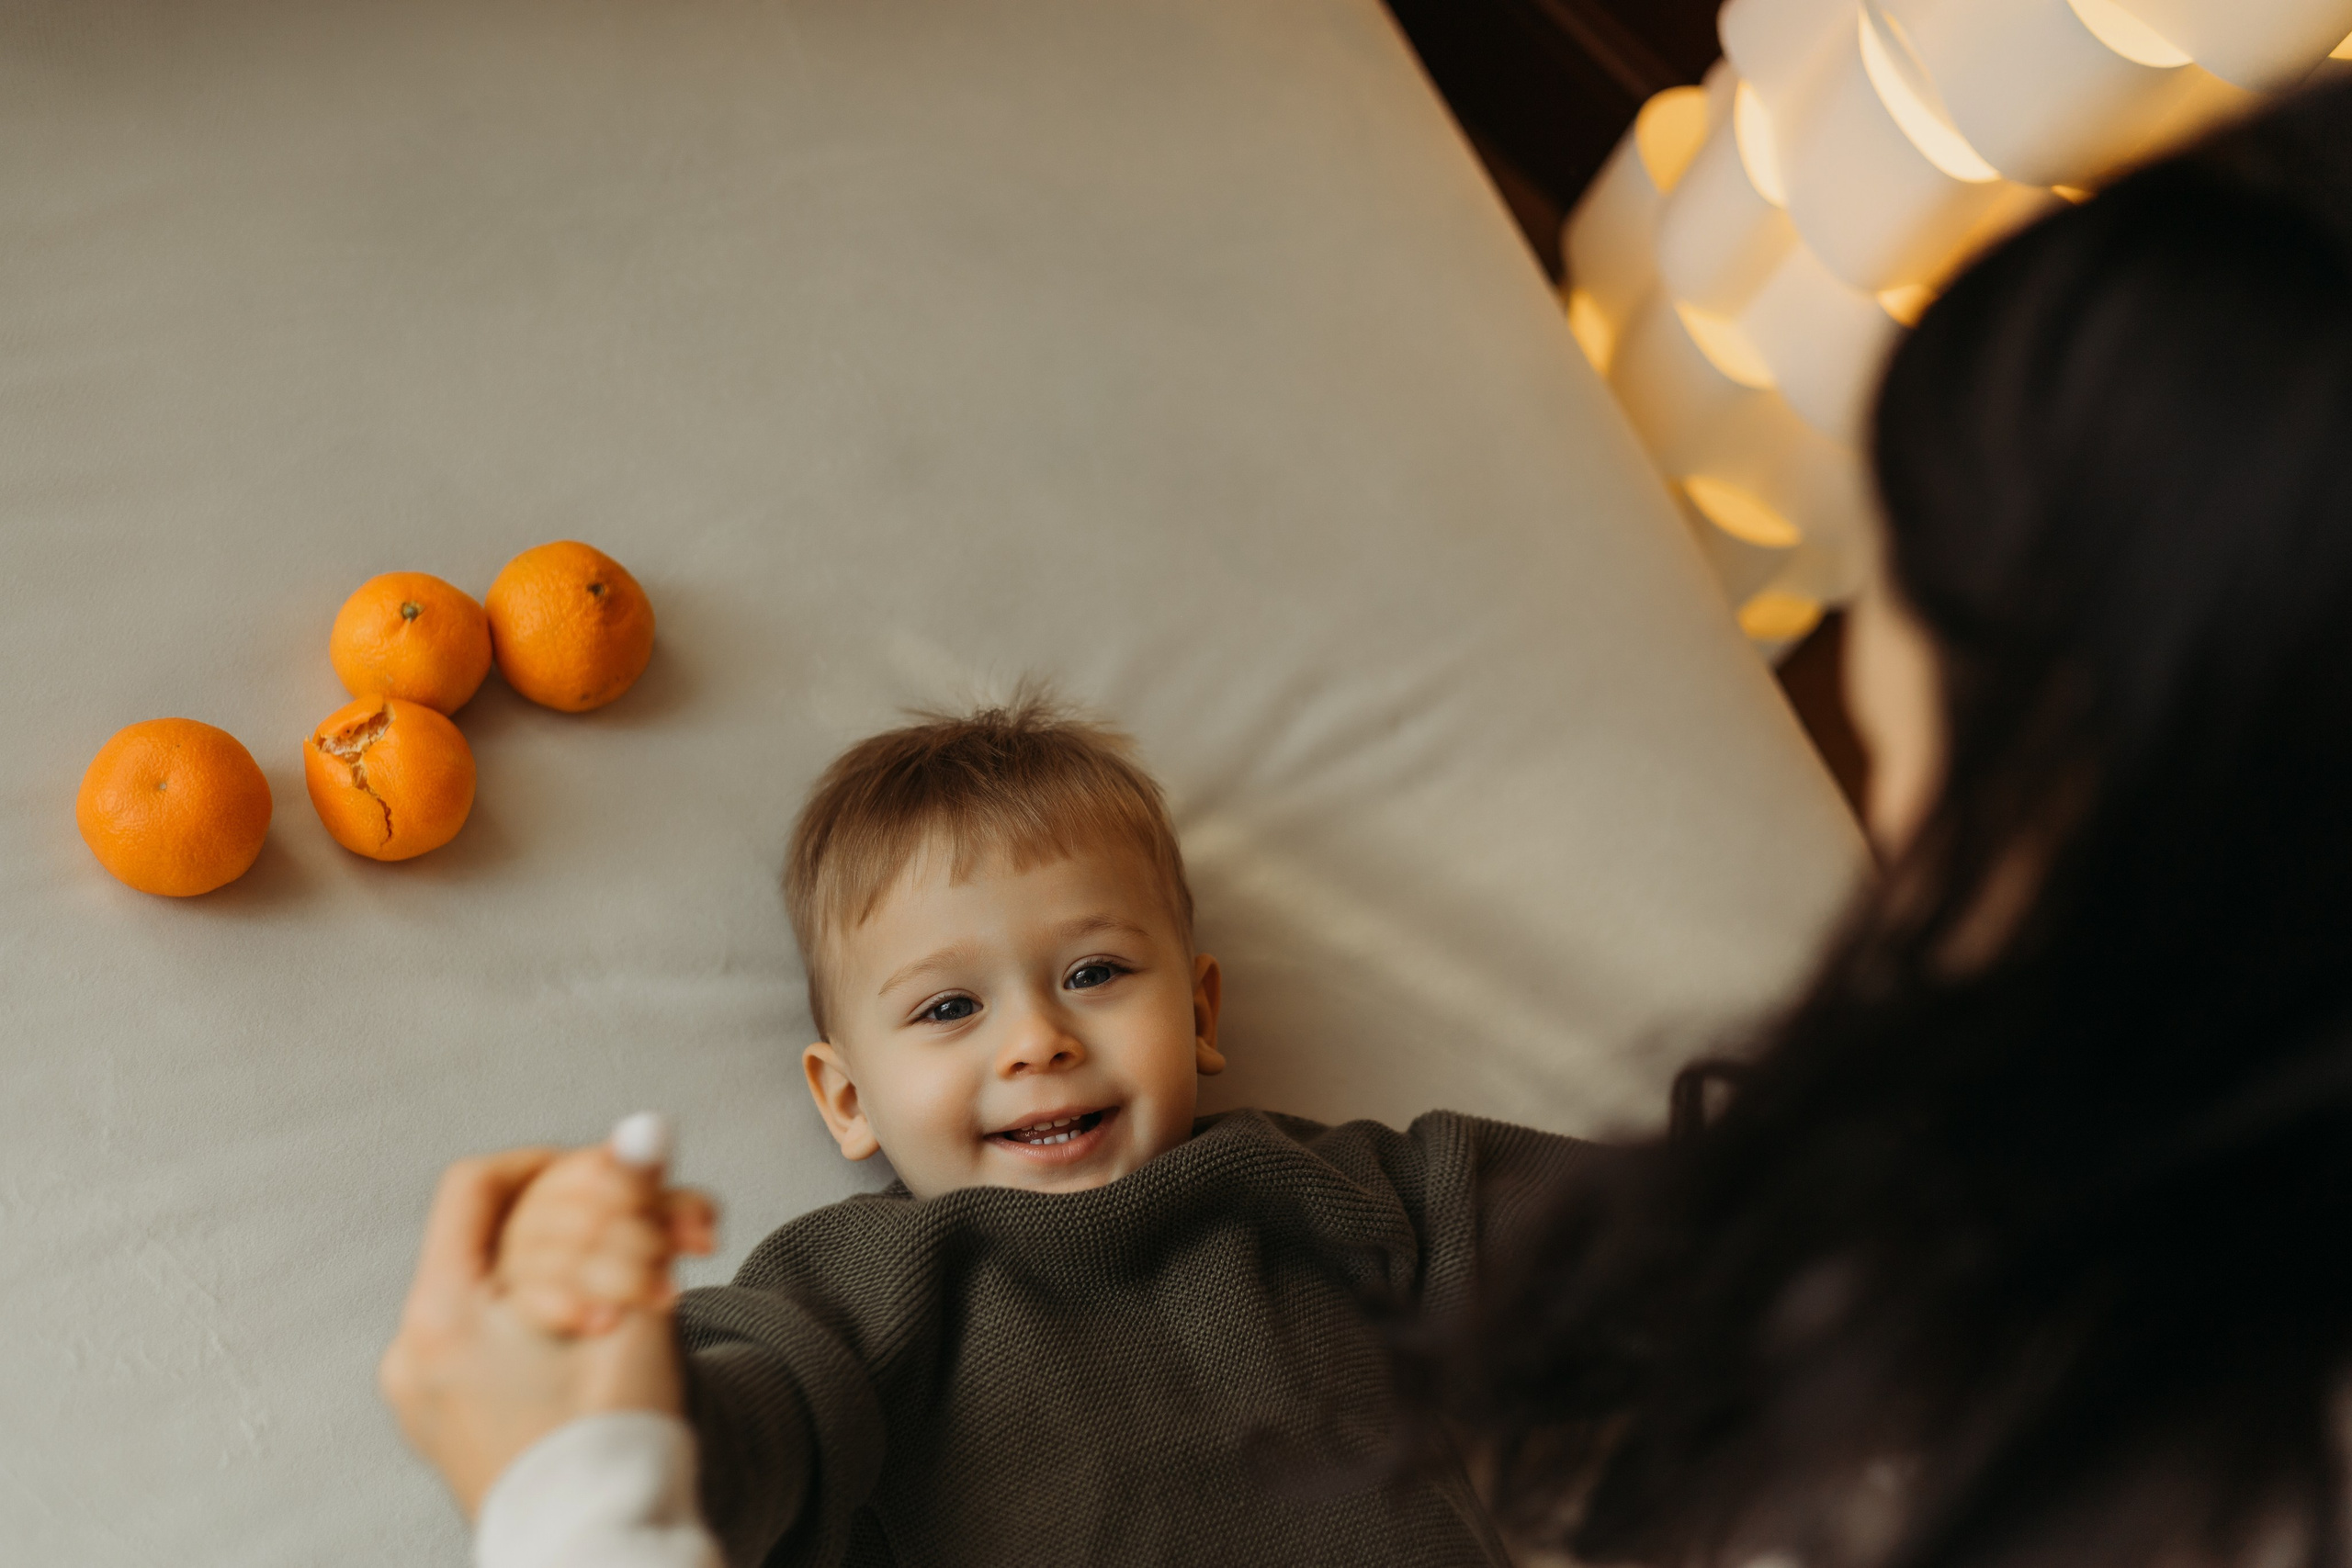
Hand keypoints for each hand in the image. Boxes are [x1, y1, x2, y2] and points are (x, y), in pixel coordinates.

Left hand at [377, 1146, 708, 1518]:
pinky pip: (491, 1342)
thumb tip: (642, 1129)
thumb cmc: (616, 1443)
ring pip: (500, 1290)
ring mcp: (421, 1397)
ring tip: (652, 1290)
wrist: (600, 1552)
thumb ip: (636, 1208)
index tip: (610, 1175)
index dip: (550, 1163)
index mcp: (443, 1318)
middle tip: (661, 1235)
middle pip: (497, 1239)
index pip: (477, 1187)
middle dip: (589, 1224)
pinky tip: (607, 1332)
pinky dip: (549, 1321)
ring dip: (578, 1271)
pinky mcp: (444, 1427)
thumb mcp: (636, 1307)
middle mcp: (413, 1353)